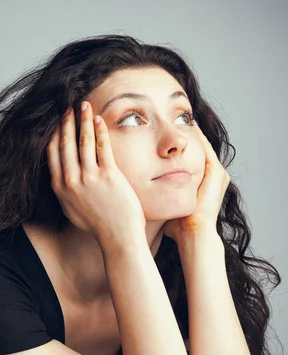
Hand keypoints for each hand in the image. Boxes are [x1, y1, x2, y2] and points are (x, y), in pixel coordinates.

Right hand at [46, 101, 145, 244]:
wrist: (117, 237)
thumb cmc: (97, 225)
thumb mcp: (72, 210)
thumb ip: (64, 193)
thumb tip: (60, 178)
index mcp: (60, 188)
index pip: (52, 153)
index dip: (54, 134)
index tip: (57, 121)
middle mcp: (71, 181)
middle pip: (65, 143)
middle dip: (66, 122)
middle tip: (68, 106)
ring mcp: (89, 178)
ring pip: (83, 141)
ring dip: (83, 120)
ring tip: (84, 105)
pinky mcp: (108, 176)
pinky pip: (102, 147)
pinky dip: (100, 130)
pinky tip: (99, 119)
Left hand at [162, 121, 230, 242]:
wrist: (192, 236)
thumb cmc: (177, 227)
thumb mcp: (166, 206)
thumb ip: (156, 198)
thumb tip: (136, 195)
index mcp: (201, 184)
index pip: (189, 159)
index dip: (177, 147)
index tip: (164, 136)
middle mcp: (212, 178)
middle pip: (199, 149)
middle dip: (187, 135)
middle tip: (175, 120)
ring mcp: (217, 176)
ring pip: (203, 146)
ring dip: (193, 133)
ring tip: (181, 118)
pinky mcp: (217, 175)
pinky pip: (207, 150)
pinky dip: (198, 138)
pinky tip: (188, 127)